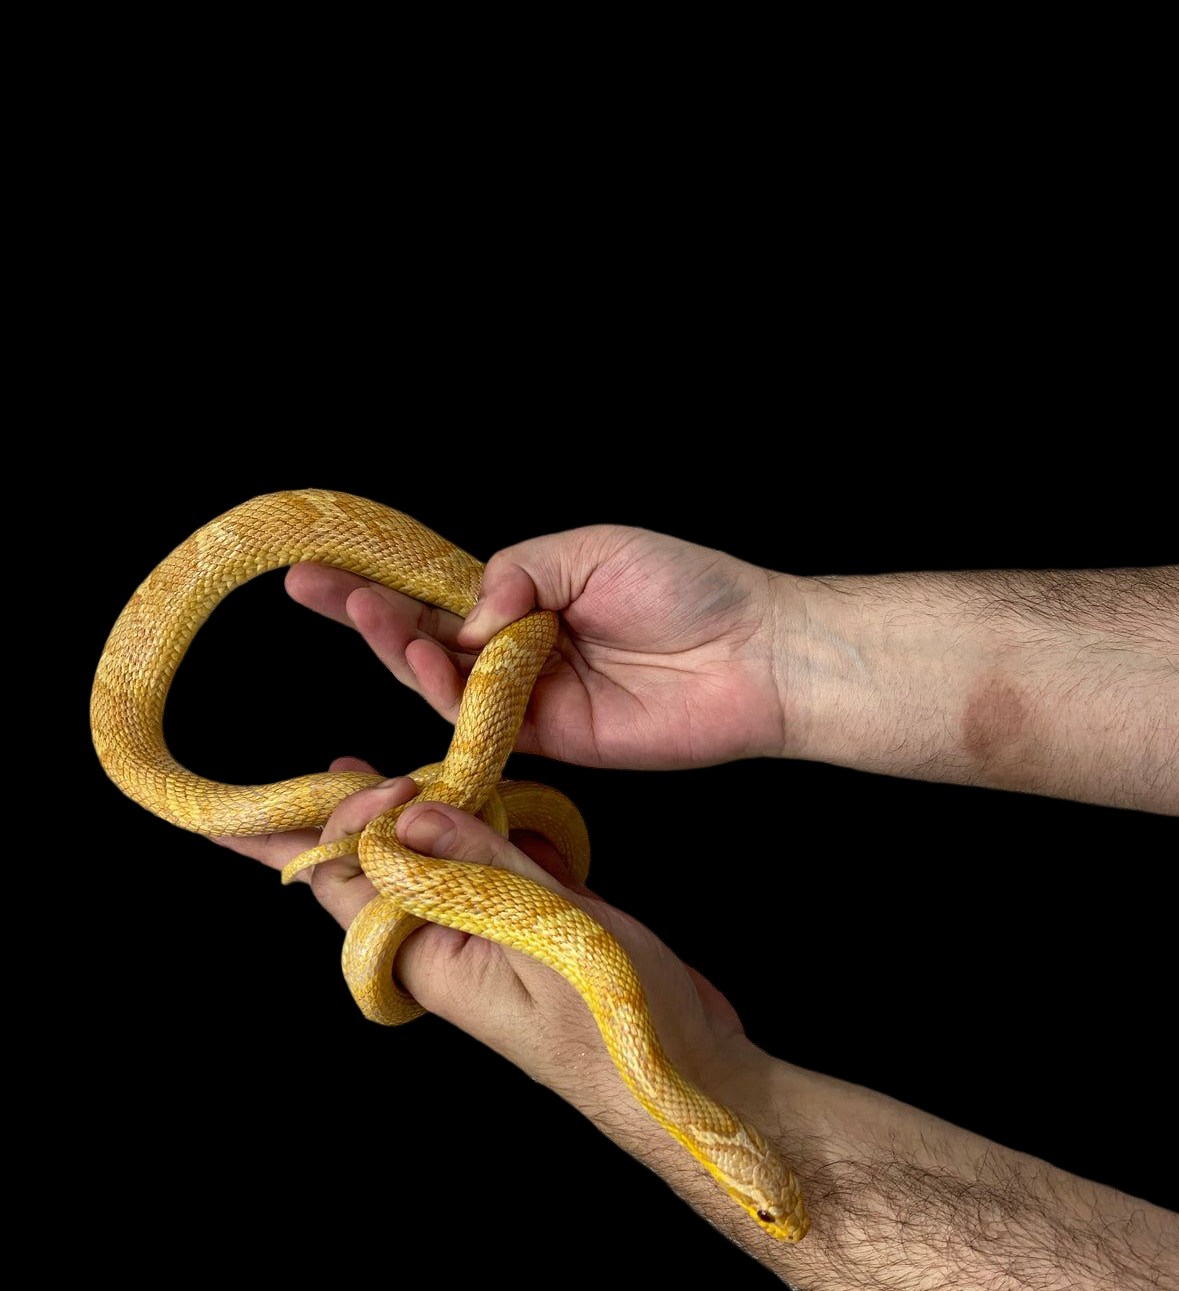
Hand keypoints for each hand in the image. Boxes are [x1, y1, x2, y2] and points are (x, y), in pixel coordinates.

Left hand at [213, 758, 775, 1177]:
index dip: (319, 831)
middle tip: (336, 762)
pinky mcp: (533, 927)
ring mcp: (489, 936)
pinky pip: (492, 871)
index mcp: (431, 959)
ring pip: (439, 863)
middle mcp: (447, 947)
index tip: (314, 779)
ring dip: (425, 815)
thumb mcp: (551, 934)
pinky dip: (491, 831)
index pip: (344, 888)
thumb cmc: (623, 1029)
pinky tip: (492, 802)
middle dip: (353, 818)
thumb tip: (408, 811)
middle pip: (380, 871)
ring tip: (402, 770)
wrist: (693, 1079)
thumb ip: (481, 865)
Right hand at [284, 526, 788, 767]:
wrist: (753, 653)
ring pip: (446, 684)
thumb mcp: (592, 550)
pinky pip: (487, 726)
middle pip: (426, 639)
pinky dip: (453, 700)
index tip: (317, 562)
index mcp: (529, 596)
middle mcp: (520, 649)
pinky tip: (432, 667)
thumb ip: (518, 572)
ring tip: (372, 617)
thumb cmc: (687, 588)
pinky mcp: (553, 741)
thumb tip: (464, 613)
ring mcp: (532, 698)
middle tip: (313, 589)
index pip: (438, 591)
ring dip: (405, 652)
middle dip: (366, 613)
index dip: (380, 579)